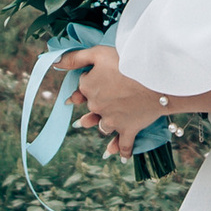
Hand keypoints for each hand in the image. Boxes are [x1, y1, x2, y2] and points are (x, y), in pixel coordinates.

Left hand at [65, 42, 164, 158]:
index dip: (86, 83)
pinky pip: (123, 144)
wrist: (154, 79)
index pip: (82, 86)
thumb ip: (76, 58)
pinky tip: (120, 157)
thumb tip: (56, 63)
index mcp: (88, 87)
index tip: (86, 84)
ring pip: (102, 126)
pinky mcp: (128, 129)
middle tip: (92, 109)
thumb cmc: (127, 62)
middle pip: (91, 108)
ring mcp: (111, 120)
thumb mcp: (99, 53)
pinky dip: (121, 150)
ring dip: (102, 127)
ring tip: (102, 128)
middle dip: (93, 106)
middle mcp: (96, 106)